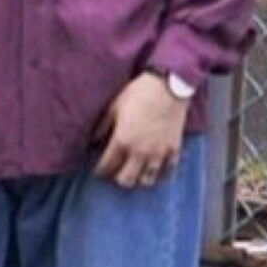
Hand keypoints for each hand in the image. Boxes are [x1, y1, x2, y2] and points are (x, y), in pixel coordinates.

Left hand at [94, 72, 189, 189]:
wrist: (168, 85)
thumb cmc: (139, 93)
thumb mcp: (114, 107)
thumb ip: (102, 126)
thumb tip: (93, 140)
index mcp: (122, 141)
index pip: (106, 167)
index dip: (100, 171)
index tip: (99, 170)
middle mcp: (139, 152)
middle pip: (126, 180)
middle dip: (117, 178)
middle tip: (116, 171)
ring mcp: (158, 153)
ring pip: (146, 181)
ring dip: (138, 178)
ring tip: (135, 172)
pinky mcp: (174, 150)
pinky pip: (167, 171)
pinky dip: (159, 173)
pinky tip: (154, 168)